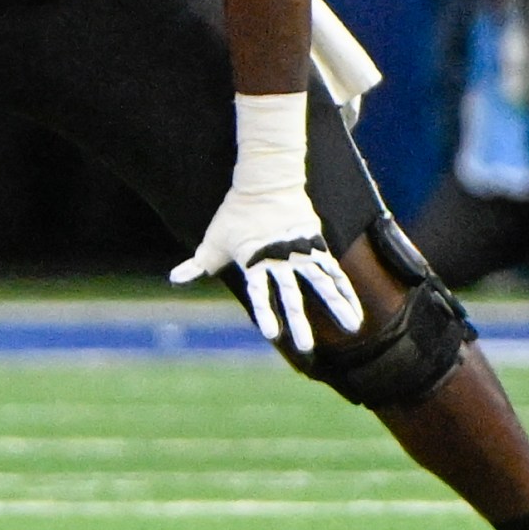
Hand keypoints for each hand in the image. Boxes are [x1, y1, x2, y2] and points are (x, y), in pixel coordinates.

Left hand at [171, 187, 363, 350]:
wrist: (266, 181)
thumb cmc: (235, 212)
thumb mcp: (213, 240)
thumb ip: (197, 264)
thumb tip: (174, 278)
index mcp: (255, 261)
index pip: (260, 292)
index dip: (266, 312)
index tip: (272, 334)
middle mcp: (281, 260)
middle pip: (292, 295)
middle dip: (299, 322)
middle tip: (307, 348)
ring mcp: (302, 252)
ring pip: (323, 284)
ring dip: (338, 307)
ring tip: (353, 328)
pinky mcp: (317, 245)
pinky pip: (335, 272)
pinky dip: (346, 291)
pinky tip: (354, 309)